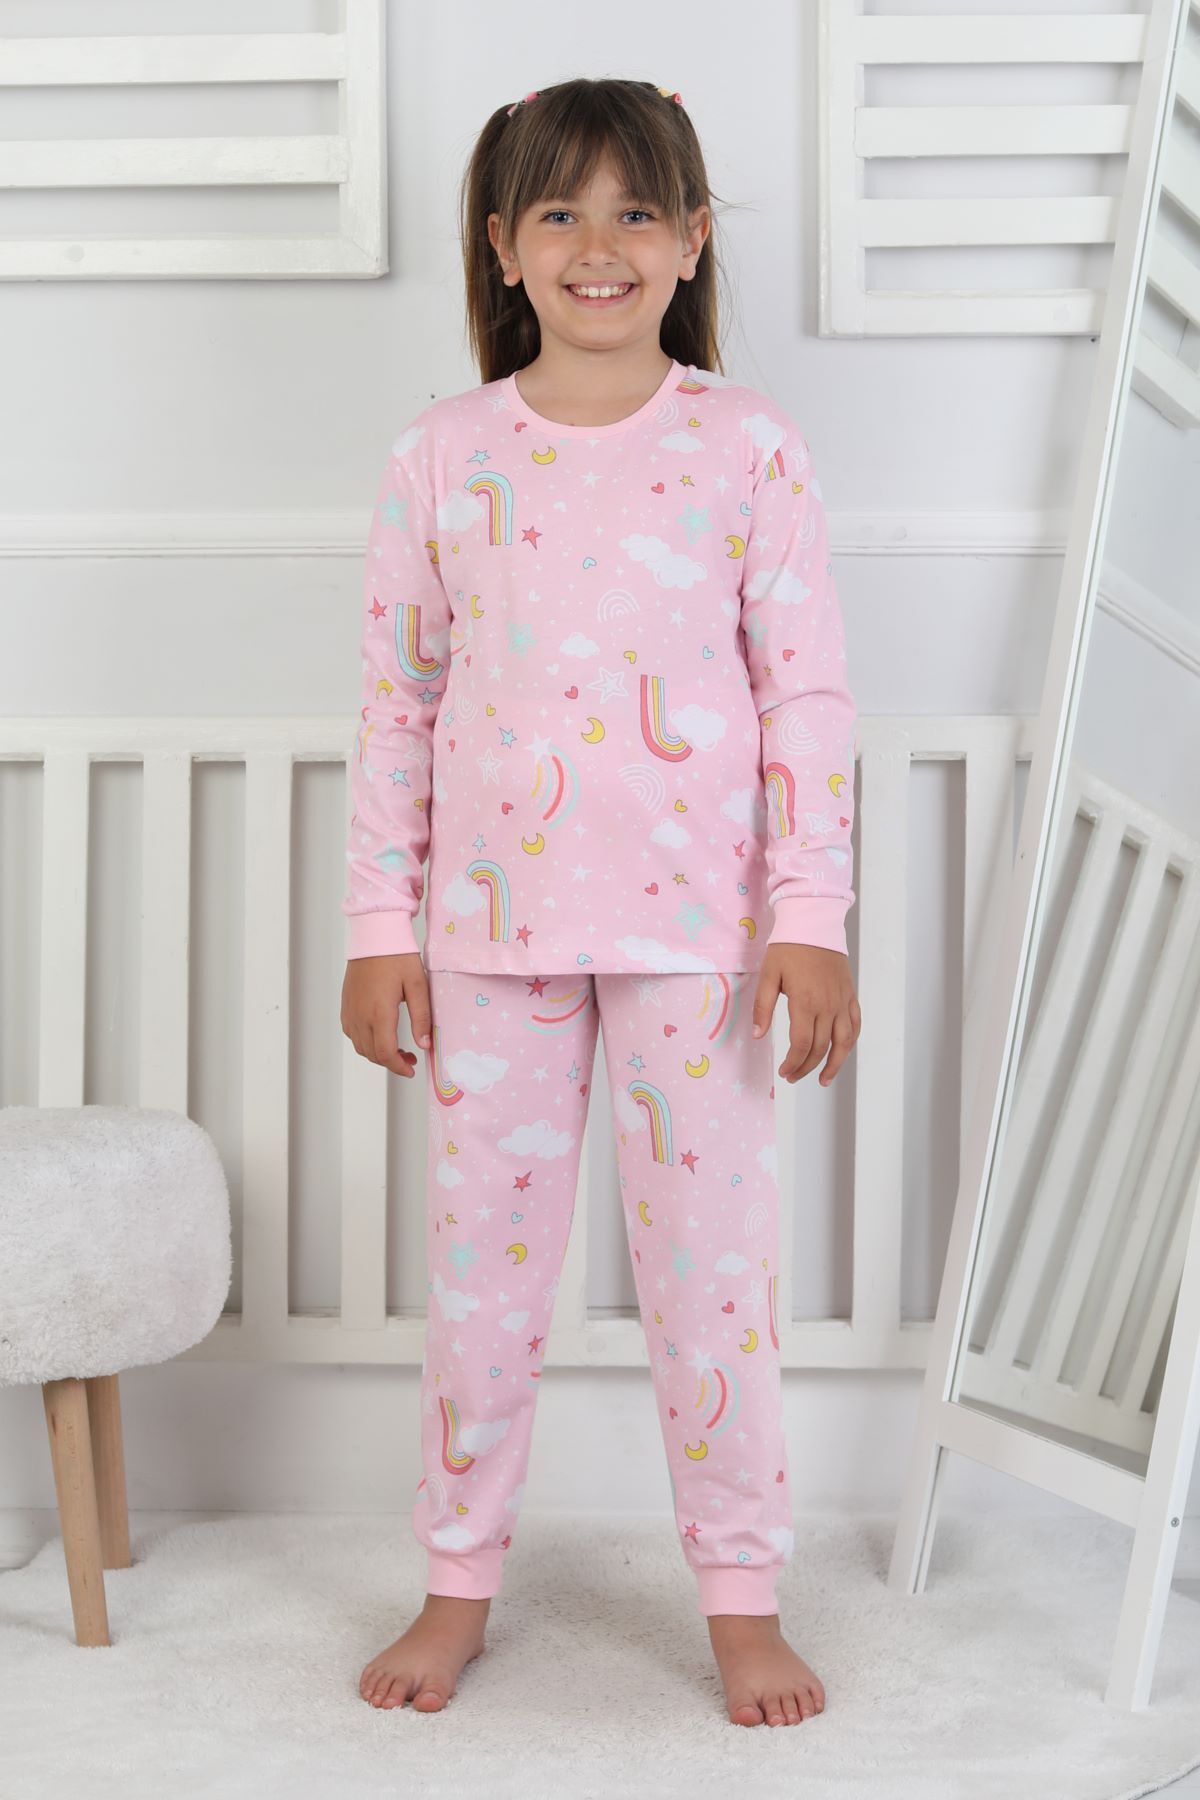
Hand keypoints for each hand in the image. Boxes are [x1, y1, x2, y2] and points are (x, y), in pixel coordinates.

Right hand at [341, 952, 432, 1078]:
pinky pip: (352, 1033)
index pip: (385, 1053)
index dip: (398, 1067)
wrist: (374, 935)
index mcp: (379, 1012)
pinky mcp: (346, 1005)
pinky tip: (380, 1034)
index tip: (411, 1069)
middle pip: (372, 1054)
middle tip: (410, 1058)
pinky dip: (365, 1042)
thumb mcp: (418, 985)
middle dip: (391, 1062)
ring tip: (397, 1048)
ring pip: (360, 1046)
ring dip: (378, 1054)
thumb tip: (425, 1045)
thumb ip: (422, 1017)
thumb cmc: (397, 957)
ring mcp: (350, 1011)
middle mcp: (360, 1015)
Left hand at [751, 943, 860, 1085]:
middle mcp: (828, 1006)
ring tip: (824, 1079)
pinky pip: (855, 1025)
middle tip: (793, 1076)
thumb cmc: (788, 949)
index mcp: (805, 1003)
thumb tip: (758, 1035)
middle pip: (820, 1047)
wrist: (814, 924)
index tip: (784, 1072)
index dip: (793, 1063)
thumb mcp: (768, 976)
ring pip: (844, 1042)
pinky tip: (842, 1052)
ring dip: (835, 1064)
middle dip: (806, 1067)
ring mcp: (842, 1002)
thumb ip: (762, 1007)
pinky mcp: (850, 995)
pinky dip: (850, 1042)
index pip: (801, 1045)